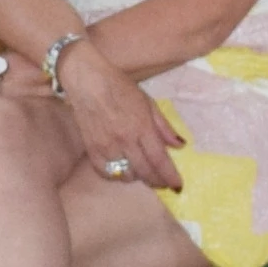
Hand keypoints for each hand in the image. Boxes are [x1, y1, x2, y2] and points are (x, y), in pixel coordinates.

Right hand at [58, 51, 177, 192]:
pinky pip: (105, 172)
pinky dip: (115, 176)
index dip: (169, 176)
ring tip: (143, 173)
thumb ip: (163, 126)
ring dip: (137, 178)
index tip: (177, 186)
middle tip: (163, 184)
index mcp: (142, 127)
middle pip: (144, 171)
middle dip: (157, 181)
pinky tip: (122, 171)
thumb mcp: (148, 102)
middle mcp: (125, 140)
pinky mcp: (91, 149)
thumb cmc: (120, 87)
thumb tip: (180, 145)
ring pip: (125, 175)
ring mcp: (106, 146)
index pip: (159, 159)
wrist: (87, 81)